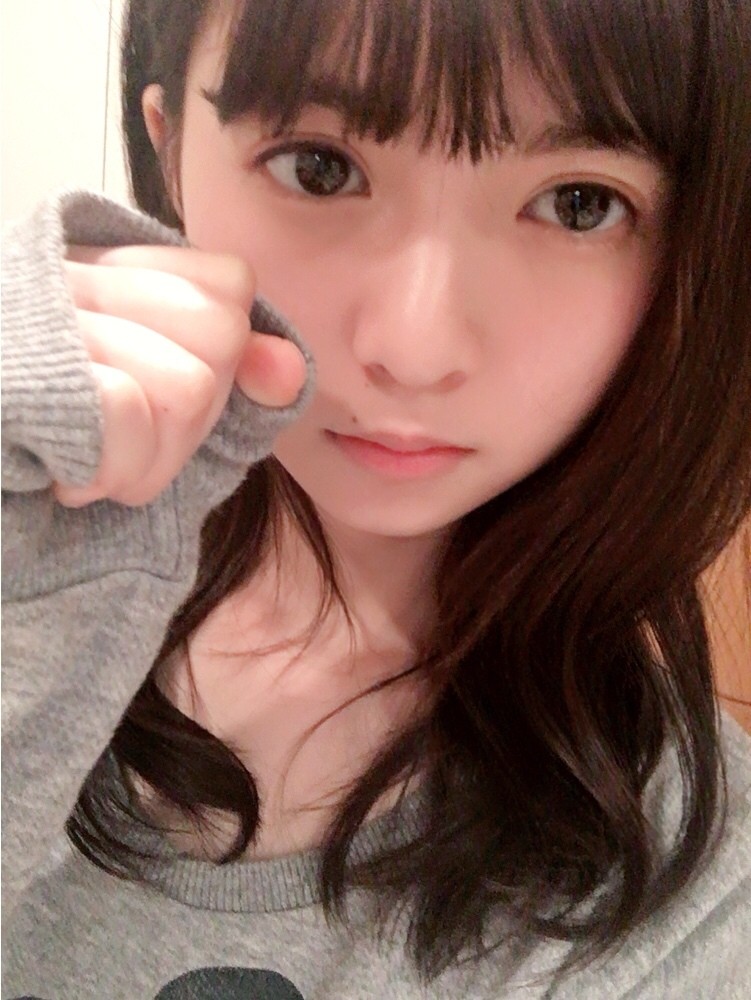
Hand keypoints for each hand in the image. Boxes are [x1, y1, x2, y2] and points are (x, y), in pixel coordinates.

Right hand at [55, 244, 305, 507]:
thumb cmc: (69, 470)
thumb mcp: (165, 424)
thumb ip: (233, 384)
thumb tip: (287, 367)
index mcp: (102, 268)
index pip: (229, 284)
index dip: (221, 360)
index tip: (159, 401)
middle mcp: (64, 270)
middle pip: (223, 332)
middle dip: (193, 421)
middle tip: (125, 443)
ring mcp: (33, 313)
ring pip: (189, 383)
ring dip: (152, 462)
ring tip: (89, 465)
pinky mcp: (18, 374)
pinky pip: (129, 412)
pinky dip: (117, 473)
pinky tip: (66, 476)